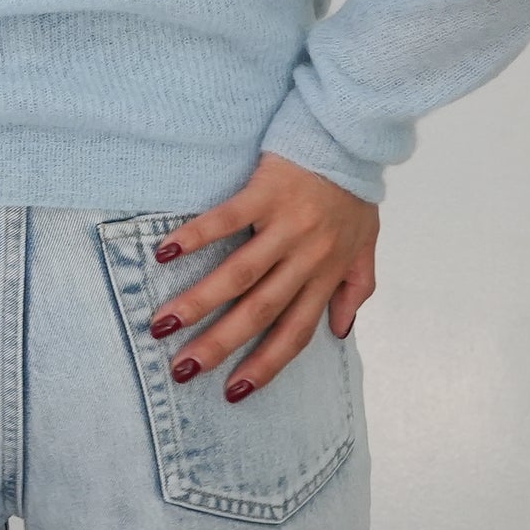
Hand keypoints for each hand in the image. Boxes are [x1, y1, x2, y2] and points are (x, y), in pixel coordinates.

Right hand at [147, 152, 379, 400]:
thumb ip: (355, 289)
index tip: (234, 392)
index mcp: (326, 274)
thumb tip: (341, 331)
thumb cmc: (354, 194)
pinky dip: (195, 237)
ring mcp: (284, 226)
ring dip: (198, 302)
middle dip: (219, 345)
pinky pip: (226, 219)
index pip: (294, 332)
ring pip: (238, 274)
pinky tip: (165, 253)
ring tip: (163, 325)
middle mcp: (305, 258)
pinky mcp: (265, 193)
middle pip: (259, 311)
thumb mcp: (366, 247)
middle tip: (184, 370)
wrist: (350, 138)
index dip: (265, 365)